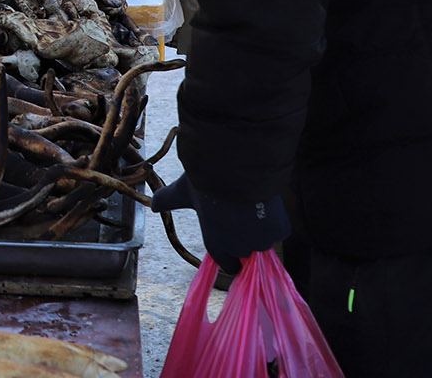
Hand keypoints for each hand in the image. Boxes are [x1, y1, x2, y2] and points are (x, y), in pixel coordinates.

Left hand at [151, 173, 288, 273]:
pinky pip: (279, 229)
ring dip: (260, 228)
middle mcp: (238, 248)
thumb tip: (152, 205)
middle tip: (239, 215)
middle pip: (245, 250)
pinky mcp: (279, 231)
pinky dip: (275, 219)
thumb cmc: (205, 181)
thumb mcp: (182, 191)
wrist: (236, 167)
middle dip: (244, 237)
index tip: (230, 240)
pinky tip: (265, 204)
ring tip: (251, 206)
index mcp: (214, 244)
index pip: (227, 264)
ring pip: (263, 239)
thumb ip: (168, 201)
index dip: (229, 254)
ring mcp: (261, 241)